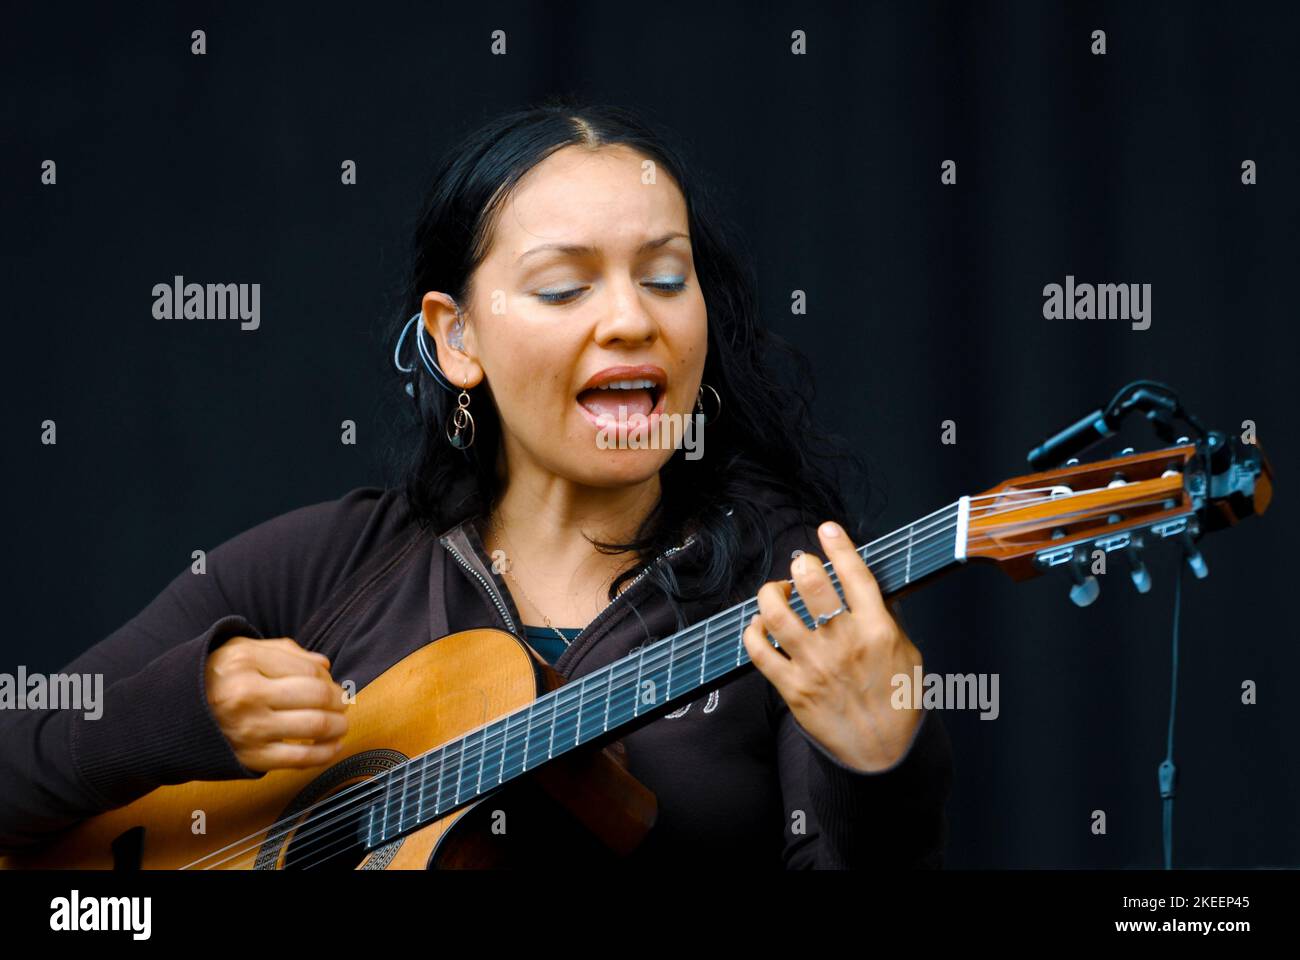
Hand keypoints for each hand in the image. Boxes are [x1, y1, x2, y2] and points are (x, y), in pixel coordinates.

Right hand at [204, 637, 349, 771]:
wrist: (171, 715)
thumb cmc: (214, 678)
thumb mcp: (241, 650)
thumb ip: (285, 651)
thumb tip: (324, 665)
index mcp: (245, 662)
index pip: (308, 669)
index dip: (328, 677)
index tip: (332, 683)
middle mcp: (247, 695)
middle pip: (316, 696)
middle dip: (338, 700)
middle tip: (342, 702)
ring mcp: (249, 728)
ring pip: (315, 726)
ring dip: (338, 725)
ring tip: (341, 723)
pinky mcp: (251, 757)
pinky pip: (300, 758)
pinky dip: (325, 753)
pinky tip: (333, 746)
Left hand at [742, 521, 923, 771]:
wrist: (884, 755)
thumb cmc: (898, 701)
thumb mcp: (908, 654)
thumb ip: (886, 618)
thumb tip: (864, 584)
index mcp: (877, 630)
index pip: (855, 574)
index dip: (838, 545)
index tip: (826, 529)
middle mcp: (844, 643)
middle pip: (812, 585)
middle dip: (801, 566)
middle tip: (801, 568)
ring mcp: (814, 665)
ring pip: (777, 612)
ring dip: (771, 593)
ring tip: (778, 593)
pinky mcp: (792, 688)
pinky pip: (758, 650)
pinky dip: (753, 630)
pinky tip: (760, 626)